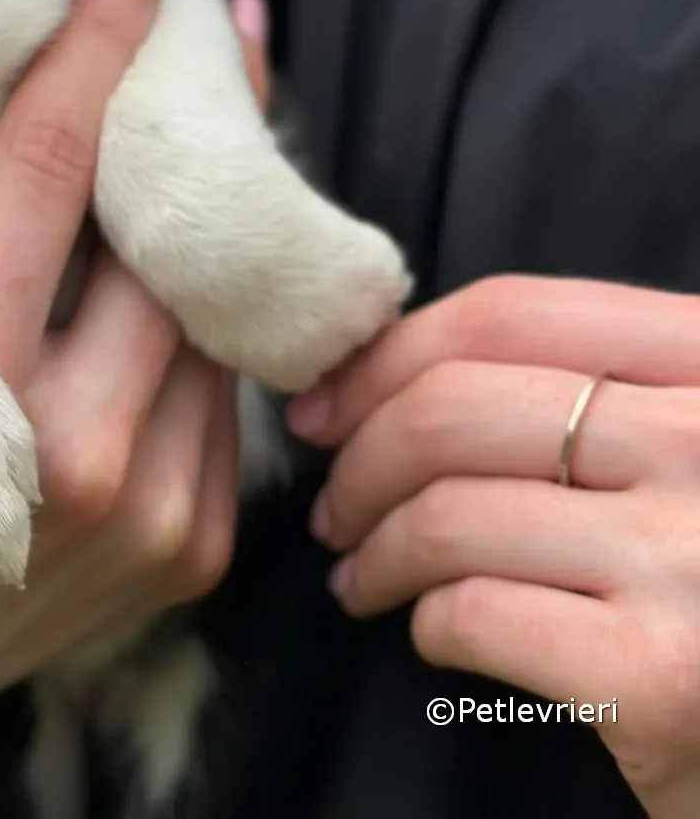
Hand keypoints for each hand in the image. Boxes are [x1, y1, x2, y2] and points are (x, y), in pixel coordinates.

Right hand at [0, 0, 266, 744]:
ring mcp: (153, 518)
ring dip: (218, 210)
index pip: (44, 182)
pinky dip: (220, 309)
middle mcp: (78, 463)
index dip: (90, 59)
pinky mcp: (194, 551)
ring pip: (205, 315)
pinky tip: (203, 246)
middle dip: (196, 119)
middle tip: (226, 16)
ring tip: (228, 97)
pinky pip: (225, 394)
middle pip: (158, 241)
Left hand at [287, 275, 699, 817]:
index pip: (509, 315)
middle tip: (335, 508)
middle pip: (455, 409)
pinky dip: (427, 622)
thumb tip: (382, 367)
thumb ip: (579, 382)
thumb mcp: (677, 439)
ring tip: (363, 576)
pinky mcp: (660, 676)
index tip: (327, 402)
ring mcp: (686, 557)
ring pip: (449, 513)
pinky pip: (476, 612)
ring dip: (377, 550)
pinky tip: (434, 631)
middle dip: (361, 461)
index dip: (391, 354)